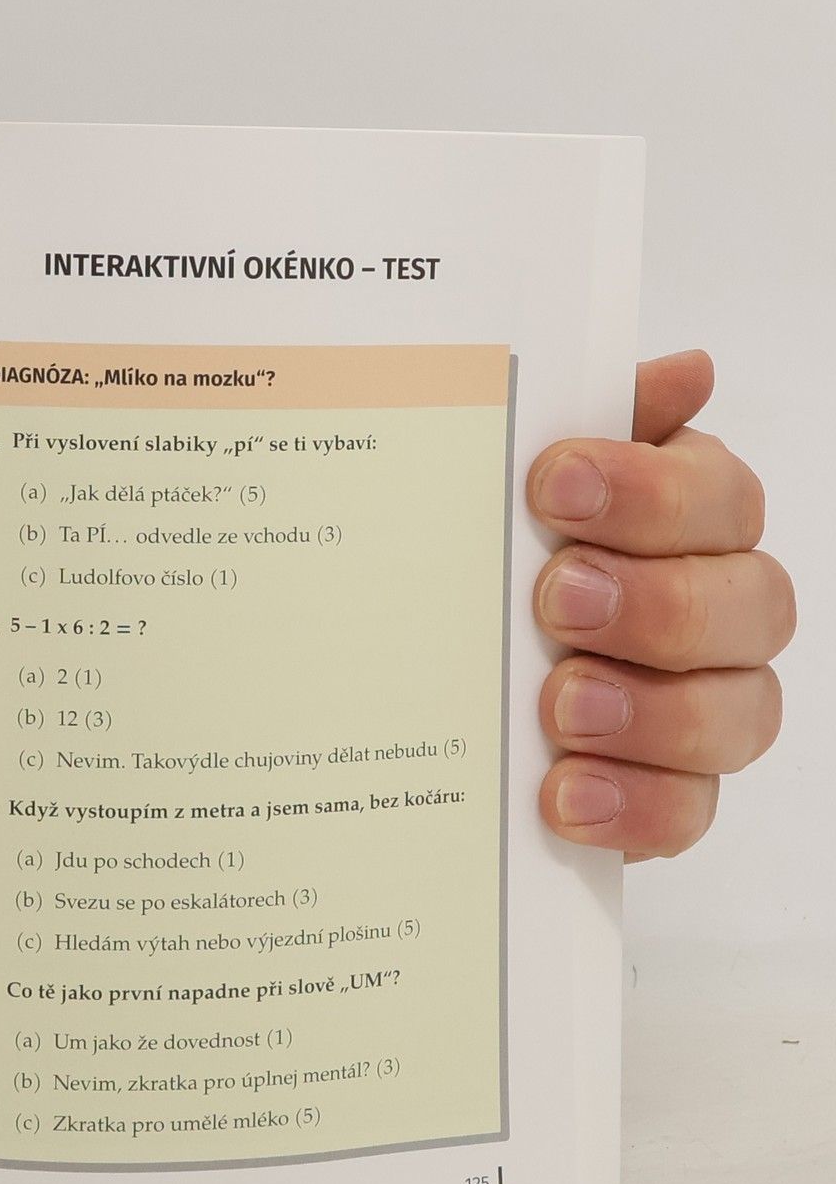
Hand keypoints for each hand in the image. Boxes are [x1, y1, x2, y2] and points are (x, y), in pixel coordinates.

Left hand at [530, 350, 792, 859]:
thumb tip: (685, 371)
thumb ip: (584, 425)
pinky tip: (564, 796)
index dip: (648, 491)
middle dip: (655, 602)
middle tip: (556, 600)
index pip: (717, 498)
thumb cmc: (498, 564)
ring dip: (650, 710)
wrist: (434, 691)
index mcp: (688, 523)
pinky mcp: (669, 797)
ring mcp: (706, 709)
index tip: (551, 487)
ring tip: (559, 707)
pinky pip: (688, 811)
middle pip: (749, 604)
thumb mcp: (508, 490)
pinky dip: (632, 807)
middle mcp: (720, 612)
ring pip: (736, 712)